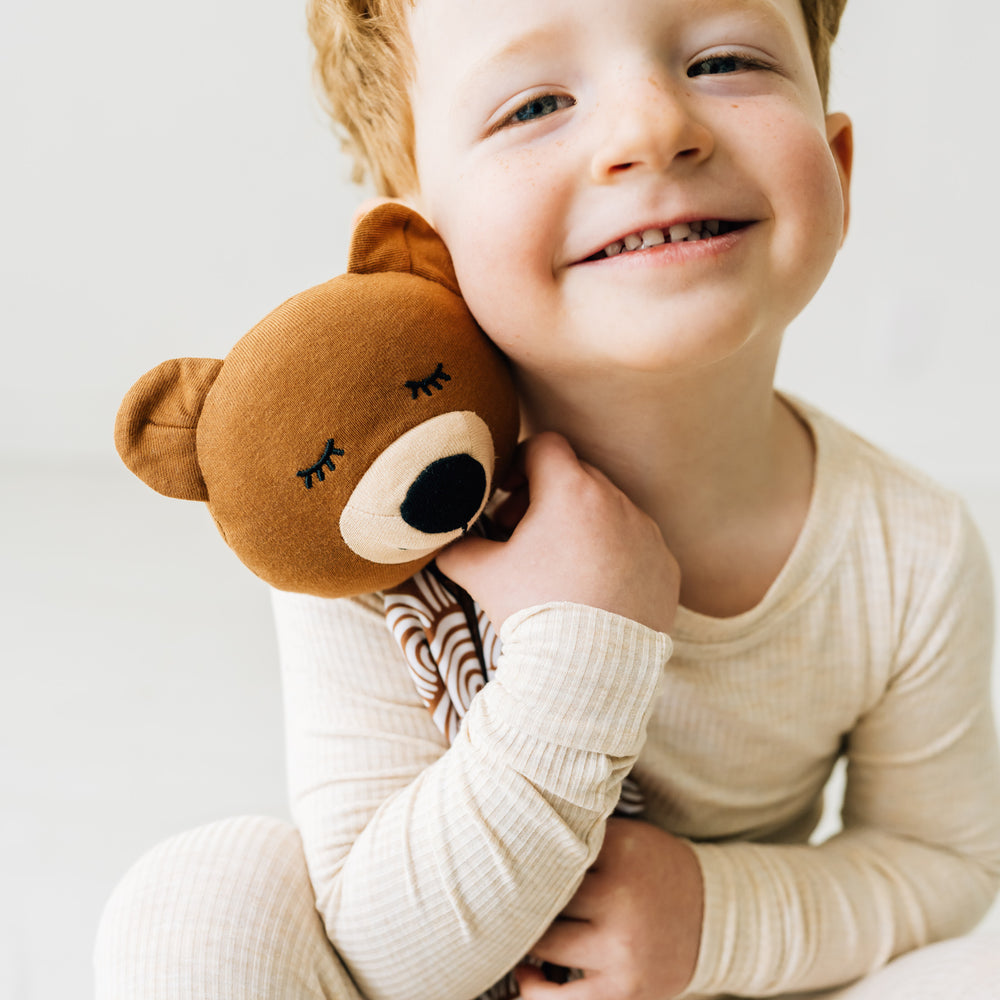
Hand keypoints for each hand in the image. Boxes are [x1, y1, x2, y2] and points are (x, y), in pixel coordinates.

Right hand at [435, 433, 679, 632]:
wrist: (587, 670)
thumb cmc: (532, 612)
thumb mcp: (481, 575)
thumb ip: (458, 545)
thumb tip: (442, 540)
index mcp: (570, 491)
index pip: (545, 445)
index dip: (521, 463)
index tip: (509, 493)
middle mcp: (616, 502)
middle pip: (578, 477)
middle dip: (549, 498)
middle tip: (524, 534)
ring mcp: (647, 534)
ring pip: (610, 511)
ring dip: (584, 527)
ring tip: (562, 568)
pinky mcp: (666, 566)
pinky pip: (638, 547)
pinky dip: (616, 558)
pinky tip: (595, 591)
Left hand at [517, 818, 702, 998]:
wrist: (710, 913)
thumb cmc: (653, 868)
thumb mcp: (625, 837)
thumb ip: (580, 835)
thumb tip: (517, 836)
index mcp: (621, 852)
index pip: (552, 852)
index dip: (523, 856)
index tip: (501, 859)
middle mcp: (622, 899)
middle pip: (544, 898)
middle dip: (522, 897)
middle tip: (498, 894)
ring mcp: (622, 948)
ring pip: (545, 944)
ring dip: (525, 938)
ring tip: (512, 931)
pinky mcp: (623, 988)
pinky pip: (563, 999)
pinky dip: (535, 991)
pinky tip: (525, 976)